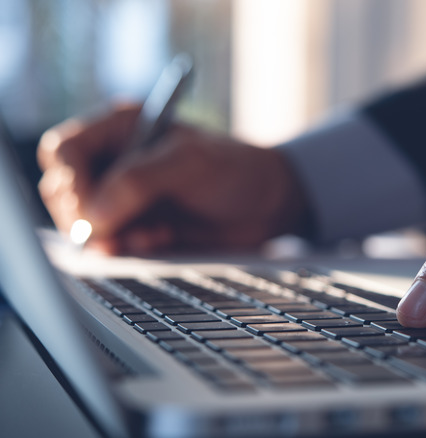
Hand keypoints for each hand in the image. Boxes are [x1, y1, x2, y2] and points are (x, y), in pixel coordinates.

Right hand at [38, 104, 309, 253]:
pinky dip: (128, 248)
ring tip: (153, 232)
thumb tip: (92, 215)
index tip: (90, 211)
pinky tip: (159, 240)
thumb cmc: (235, 170)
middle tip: (119, 230)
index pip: (64, 151)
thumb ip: (136, 183)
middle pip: (62, 191)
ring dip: (111, 236)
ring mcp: (121, 197)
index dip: (70, 182)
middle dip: (87, 216)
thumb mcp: (188, 165)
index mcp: (119, 128)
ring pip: (82, 224)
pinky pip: (110, 246)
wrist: (267, 205)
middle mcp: (113, 160)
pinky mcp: (135, 227)